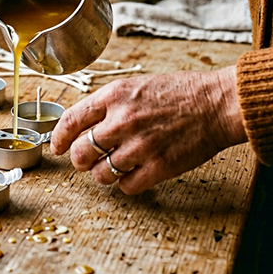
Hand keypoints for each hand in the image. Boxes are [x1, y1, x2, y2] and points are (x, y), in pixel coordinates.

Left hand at [51, 65, 246, 193]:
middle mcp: (122, 120)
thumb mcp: (135, 87)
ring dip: (103, 174)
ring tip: (113, 166)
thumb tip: (83, 125)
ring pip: (101, 174)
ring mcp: (140, 145)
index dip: (59, 138)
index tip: (58, 147)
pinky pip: (127, 186)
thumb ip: (108, 105)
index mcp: (114, 96)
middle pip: (81, 152)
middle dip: (80, 160)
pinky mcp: (159, 166)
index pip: (71, 121)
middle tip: (87, 160)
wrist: (215, 103)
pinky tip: (134, 174)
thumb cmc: (177, 92)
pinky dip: (126, 184)